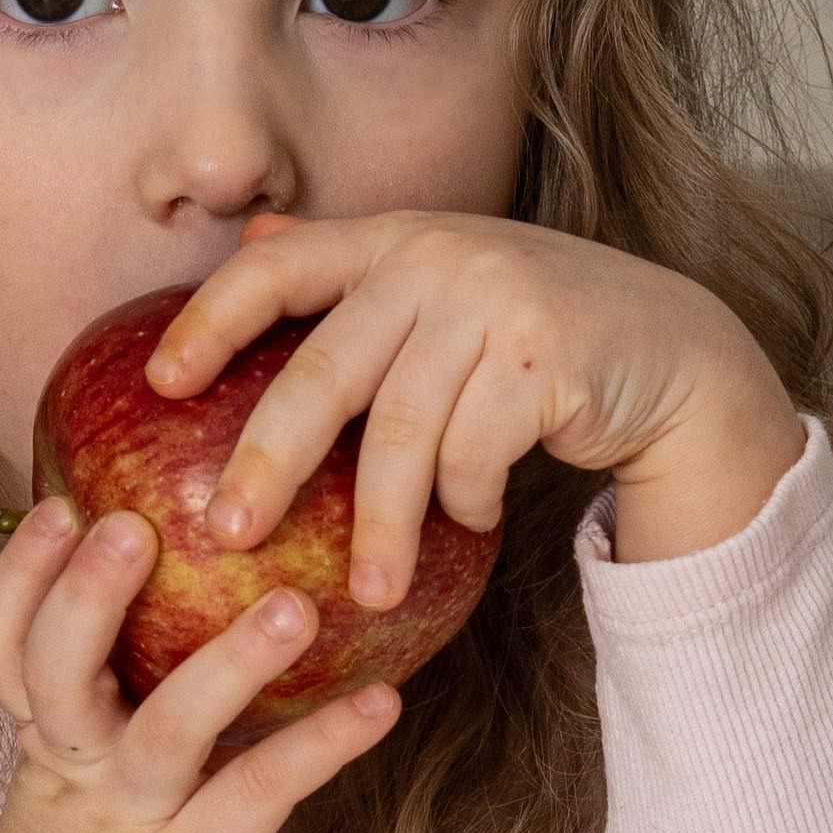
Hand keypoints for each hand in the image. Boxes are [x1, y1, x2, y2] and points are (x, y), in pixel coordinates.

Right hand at [0, 497, 397, 832]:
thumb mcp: (63, 785)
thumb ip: (96, 705)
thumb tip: (164, 609)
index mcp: (43, 740)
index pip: (0, 645)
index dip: (19, 576)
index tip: (54, 505)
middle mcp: (75, 770)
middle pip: (53, 670)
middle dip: (83, 594)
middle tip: (128, 522)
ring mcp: (128, 824)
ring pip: (164, 731)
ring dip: (227, 664)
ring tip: (293, 607)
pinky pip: (252, 799)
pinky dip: (317, 747)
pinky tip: (380, 706)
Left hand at [146, 210, 807, 587]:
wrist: (673, 355)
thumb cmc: (532, 339)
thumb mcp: (440, 292)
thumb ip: (351, 279)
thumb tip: (246, 245)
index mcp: (392, 240)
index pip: (277, 267)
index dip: (211, 320)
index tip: (159, 385)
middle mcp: (436, 255)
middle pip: (324, 371)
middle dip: (268, 461)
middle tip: (227, 534)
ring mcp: (494, 299)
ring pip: (403, 432)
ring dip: (382, 526)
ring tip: (365, 593)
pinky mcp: (547, 354)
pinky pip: (474, 454)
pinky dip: (465, 502)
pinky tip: (470, 524)